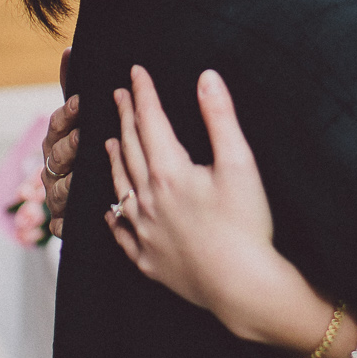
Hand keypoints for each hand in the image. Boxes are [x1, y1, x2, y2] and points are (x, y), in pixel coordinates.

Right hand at [41, 48, 77, 236]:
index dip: (67, 115)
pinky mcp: (63, 225)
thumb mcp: (83, 120)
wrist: (93, 199)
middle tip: (81, 137)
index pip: (57, 125)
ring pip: (57, 190)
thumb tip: (70, 49)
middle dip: (67, 147)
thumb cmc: (87, 151)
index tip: (82, 102)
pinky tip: (73, 218)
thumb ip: (73, 87)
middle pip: (55, 157)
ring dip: (67, 183)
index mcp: (58, 141)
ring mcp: (56, 198)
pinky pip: (61, 225)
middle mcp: (53, 169)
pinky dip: (65, 222)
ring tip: (80, 176)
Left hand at [104, 67, 310, 344]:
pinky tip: (110, 210)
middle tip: (119, 94)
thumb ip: (220, 117)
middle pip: (131, 149)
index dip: (143, 93)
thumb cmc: (246, 224)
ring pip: (120, 187)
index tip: (136, 71)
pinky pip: (121, 234)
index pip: (150, 121)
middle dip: (126, 118)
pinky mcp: (148, 261)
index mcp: (169, 172)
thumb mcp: (239, 163)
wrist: (242, 286)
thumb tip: (206, 76)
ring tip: (110, 141)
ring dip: (114, 160)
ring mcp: (144, 232)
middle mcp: (147, 199)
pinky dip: (113, 216)